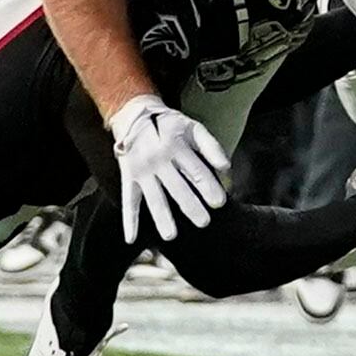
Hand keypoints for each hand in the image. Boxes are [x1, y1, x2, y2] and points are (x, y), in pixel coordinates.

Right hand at [108, 94, 228, 243]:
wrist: (133, 116)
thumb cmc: (169, 125)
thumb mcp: (193, 128)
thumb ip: (211, 147)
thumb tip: (227, 167)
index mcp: (177, 147)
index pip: (195, 170)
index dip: (208, 186)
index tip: (220, 203)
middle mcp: (158, 160)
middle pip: (177, 187)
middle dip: (190, 205)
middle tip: (203, 222)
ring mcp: (142, 172)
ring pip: (153, 198)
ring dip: (161, 217)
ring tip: (171, 236)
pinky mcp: (129, 179)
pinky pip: (128, 202)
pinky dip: (129, 221)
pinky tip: (132, 239)